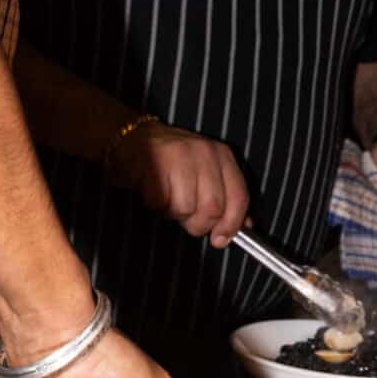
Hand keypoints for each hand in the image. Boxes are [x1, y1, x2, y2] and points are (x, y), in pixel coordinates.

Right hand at [108, 122, 248, 247]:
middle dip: (198, 223)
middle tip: (185, 217)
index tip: (220, 239)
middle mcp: (204, 152)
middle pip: (212, 208)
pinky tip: (153, 191)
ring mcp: (179, 155)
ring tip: (168, 198)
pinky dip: (155, 206)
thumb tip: (244, 226)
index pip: (239, 197)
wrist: (132, 139)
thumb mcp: (206, 173)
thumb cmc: (171, 162)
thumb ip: (226, 197)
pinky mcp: (154, 162)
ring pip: (186, 209)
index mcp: (222, 155)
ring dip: (174, 213)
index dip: (231, 224)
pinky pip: (160, 203)